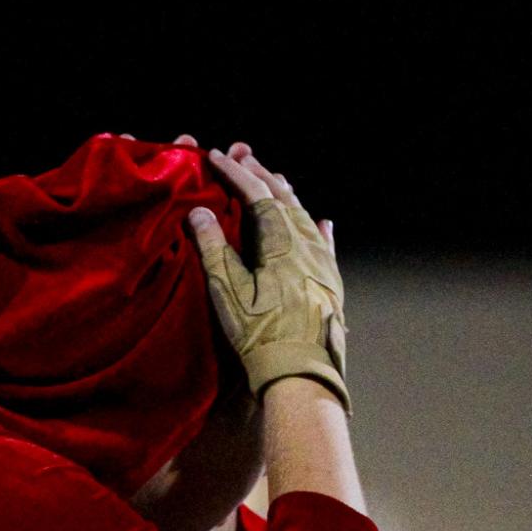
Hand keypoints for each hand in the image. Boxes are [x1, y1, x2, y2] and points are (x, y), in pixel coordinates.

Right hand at [188, 143, 349, 413]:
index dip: (236, 173)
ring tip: (272, 179)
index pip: (258, 196)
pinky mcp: (331, 284)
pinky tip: (322, 221)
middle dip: (261, 174)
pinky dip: (318, 228)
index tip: (216, 157)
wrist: (303, 374)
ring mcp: (324, 265)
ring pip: (306, 217)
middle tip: (243, 156)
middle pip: (285, 198)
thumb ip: (215, 251)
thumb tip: (200, 211)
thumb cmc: (261, 337)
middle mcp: (308, 247)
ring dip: (286, 195)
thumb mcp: (229, 295)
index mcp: (282, 245)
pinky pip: (327, 245)